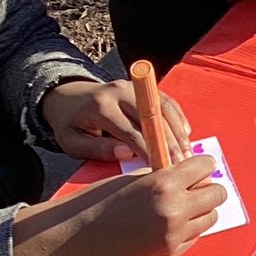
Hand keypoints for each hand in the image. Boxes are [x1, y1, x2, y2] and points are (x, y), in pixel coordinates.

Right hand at [11, 153, 221, 255]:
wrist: (77, 235)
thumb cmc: (100, 200)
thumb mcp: (135, 177)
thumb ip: (166, 174)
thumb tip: (192, 174)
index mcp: (164, 183)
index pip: (206, 166)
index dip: (201, 167)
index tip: (195, 170)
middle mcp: (174, 209)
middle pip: (217, 194)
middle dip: (206, 189)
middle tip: (191, 189)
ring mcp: (173, 234)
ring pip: (210, 217)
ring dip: (200, 211)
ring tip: (178, 208)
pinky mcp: (169, 253)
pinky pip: (194, 237)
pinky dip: (187, 230)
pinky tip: (166, 226)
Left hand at [40, 77, 189, 163]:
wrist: (67, 97)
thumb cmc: (70, 124)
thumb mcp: (72, 143)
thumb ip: (98, 150)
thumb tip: (127, 154)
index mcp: (100, 107)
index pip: (131, 131)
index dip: (148, 150)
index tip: (160, 168)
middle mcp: (119, 91)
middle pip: (153, 117)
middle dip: (169, 142)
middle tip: (182, 164)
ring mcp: (133, 86)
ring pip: (164, 107)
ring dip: (178, 131)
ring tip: (188, 153)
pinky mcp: (143, 87)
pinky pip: (166, 101)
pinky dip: (178, 117)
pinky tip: (186, 135)